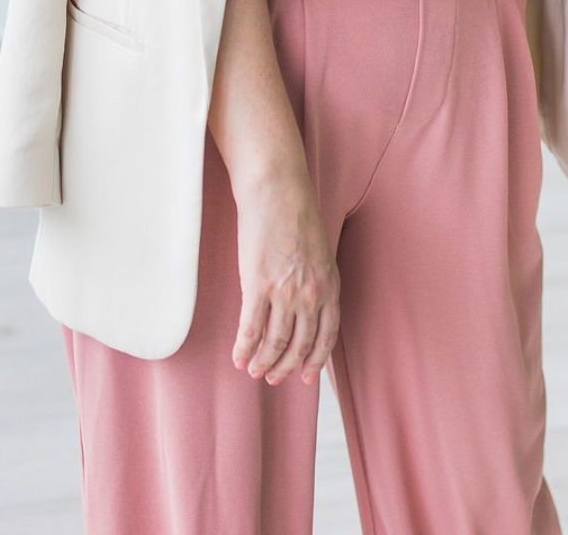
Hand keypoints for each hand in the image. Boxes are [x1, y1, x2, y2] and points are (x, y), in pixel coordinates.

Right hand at [231, 167, 340, 387]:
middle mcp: (310, 295)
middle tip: (272, 377)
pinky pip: (251, 328)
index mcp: (329, 287)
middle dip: (285, 367)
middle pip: (299, 345)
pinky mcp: (258, 286)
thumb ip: (316, 283)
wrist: (277, 191)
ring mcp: (284, 293)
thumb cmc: (297, 215)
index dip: (314, 361)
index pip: (326, 337)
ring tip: (253, 370)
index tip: (305, 376)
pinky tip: (238, 356)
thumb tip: (304, 307)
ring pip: (274, 343)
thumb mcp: (319, 254)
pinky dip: (244, 347)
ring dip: (263, 362)